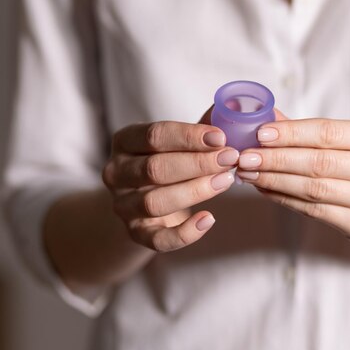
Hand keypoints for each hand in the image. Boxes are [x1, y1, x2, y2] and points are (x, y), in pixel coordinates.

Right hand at [102, 121, 237, 250]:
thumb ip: (201, 128)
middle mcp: (117, 173)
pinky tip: (208, 220)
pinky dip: (185, 233)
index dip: (188, 136)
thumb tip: (233, 109)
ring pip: (155, 202)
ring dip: (195, 191)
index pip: (153, 135)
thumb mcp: (177, 142)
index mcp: (125, 142)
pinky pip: (159, 239)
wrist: (145, 204)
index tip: (221, 138)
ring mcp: (123, 205)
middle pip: (155, 168)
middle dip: (198, 163)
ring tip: (226, 181)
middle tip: (231, 159)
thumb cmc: (167, 163)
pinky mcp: (136, 234)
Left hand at [236, 118, 349, 240]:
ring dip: (275, 181)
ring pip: (315, 190)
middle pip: (320, 163)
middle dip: (277, 159)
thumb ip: (306, 129)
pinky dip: (285, 199)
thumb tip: (264, 117)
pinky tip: (265, 189)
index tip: (260, 134)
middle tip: (245, 157)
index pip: (328, 133)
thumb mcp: (344, 137)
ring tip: (249, 173)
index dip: (292, 133)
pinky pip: (315, 212)